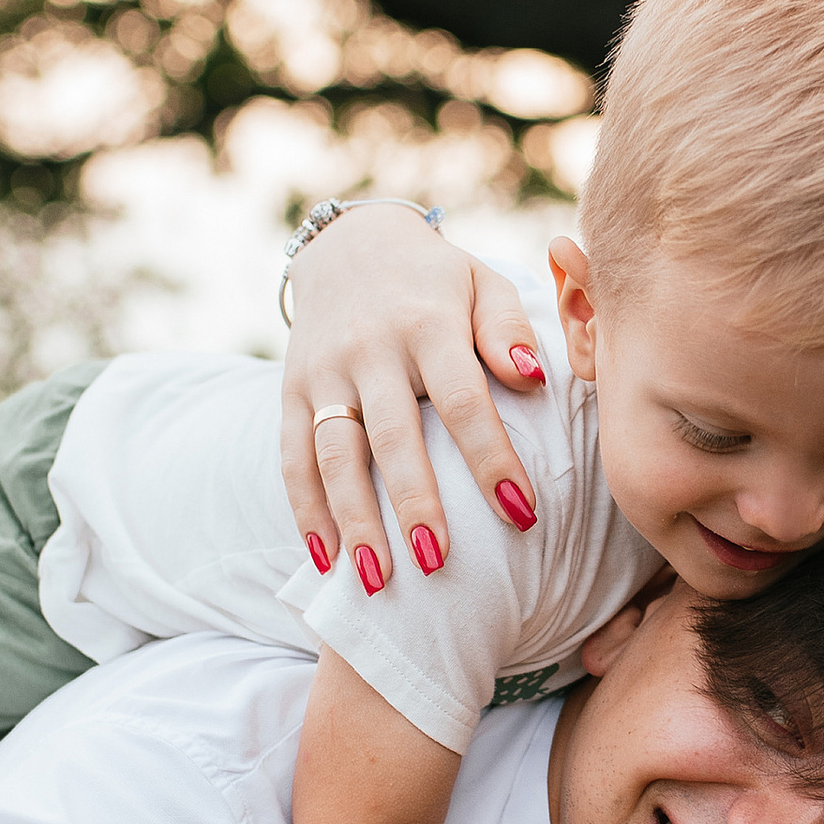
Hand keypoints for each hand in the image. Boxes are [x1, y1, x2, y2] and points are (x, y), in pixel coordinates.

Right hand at [282, 212, 545, 585]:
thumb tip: (532, 377)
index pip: (463, 400)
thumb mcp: (482, 282)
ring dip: (355, 520)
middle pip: (393, 436)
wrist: (350, 243)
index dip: (491, 458)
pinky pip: (292, 457)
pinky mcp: (291, 388)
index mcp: (427, 323)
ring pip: (335, 454)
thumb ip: (508, 326)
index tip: (522, 513)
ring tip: (379, 580)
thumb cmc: (437, 280)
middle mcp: (370, 348)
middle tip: (438, 563)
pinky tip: (326, 561)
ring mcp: (324, 371)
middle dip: (414, 502)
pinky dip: (306, 511)